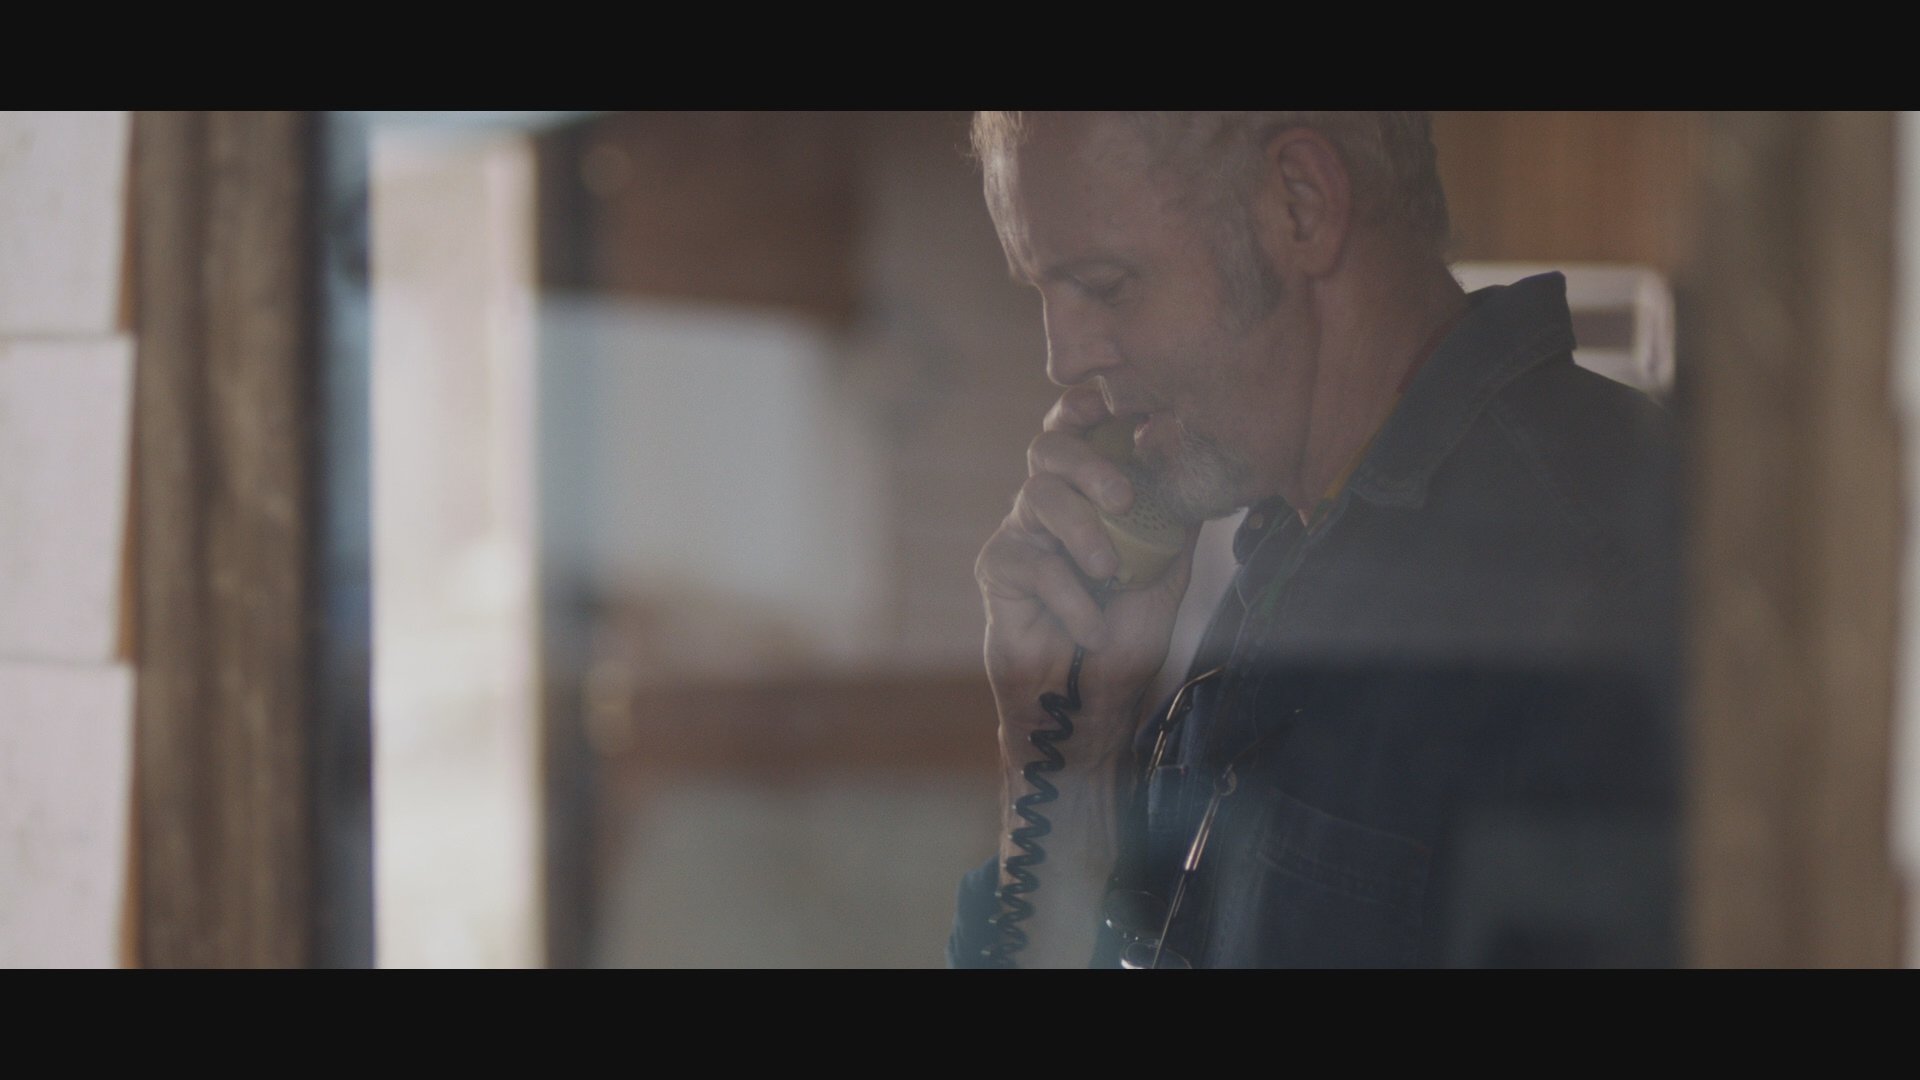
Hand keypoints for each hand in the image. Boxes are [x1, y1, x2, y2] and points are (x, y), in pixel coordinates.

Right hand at [976, 383, 1198, 769]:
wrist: (1091, 700)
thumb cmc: (1127, 634)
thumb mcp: (1166, 570)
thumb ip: (1175, 520)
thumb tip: (1202, 470)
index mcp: (1091, 495)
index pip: (1079, 432)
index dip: (1085, 407)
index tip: (1112, 402)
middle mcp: (1052, 504)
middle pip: (1050, 447)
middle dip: (1089, 462)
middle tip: (1123, 498)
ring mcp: (1022, 533)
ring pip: (1038, 494)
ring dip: (1082, 530)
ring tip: (1109, 572)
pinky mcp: (998, 570)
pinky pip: (1030, 560)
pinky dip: (1070, 597)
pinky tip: (1090, 628)